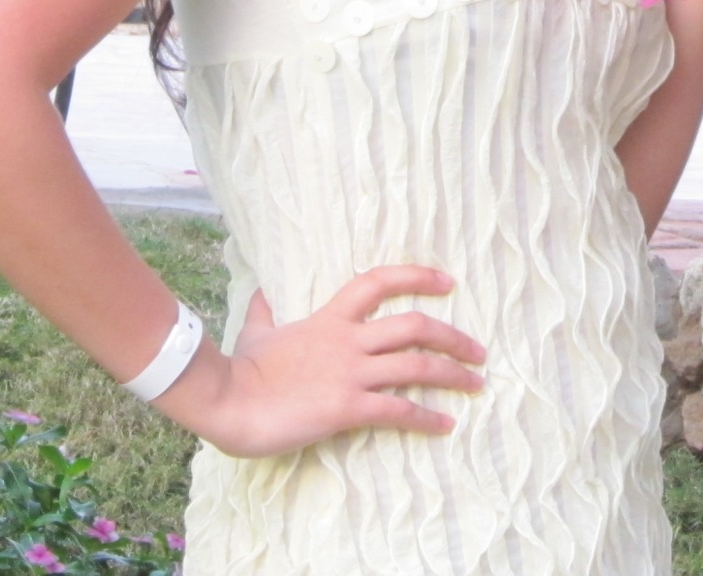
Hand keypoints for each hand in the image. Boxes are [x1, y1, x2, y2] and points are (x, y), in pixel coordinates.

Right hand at [155, 265, 486, 457]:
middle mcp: (348, 341)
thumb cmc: (238, 370)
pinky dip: (426, 418)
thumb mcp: (255, 333)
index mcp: (330, 319)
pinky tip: (445, 426)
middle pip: (415, 326)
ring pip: (417, 366)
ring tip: (476, 384)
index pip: (379, 282)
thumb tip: (260, 295)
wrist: (225, 400)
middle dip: (453, 337)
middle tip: (478, 351)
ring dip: (453, 375)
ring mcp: (350, 373)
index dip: (417, 276)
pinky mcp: (346, 407)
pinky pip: (398, 411)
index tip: (448, 282)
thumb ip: (264, 313)